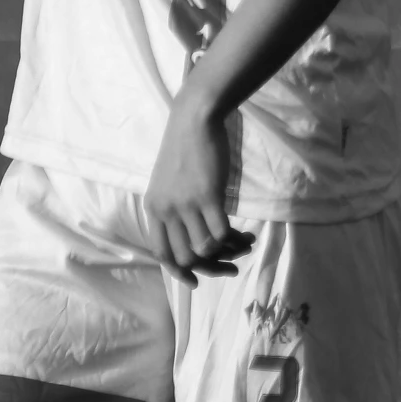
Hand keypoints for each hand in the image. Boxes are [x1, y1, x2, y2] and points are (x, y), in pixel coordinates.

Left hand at [145, 86, 255, 286]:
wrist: (194, 119)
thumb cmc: (185, 148)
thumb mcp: (168, 183)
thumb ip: (174, 210)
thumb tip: (194, 239)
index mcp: (153, 209)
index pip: (162, 253)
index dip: (180, 272)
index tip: (197, 282)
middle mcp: (166, 210)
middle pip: (186, 257)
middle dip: (211, 269)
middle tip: (231, 266)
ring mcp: (185, 204)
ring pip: (206, 248)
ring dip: (229, 254)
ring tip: (244, 244)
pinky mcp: (207, 196)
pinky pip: (221, 233)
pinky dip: (236, 241)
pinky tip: (247, 235)